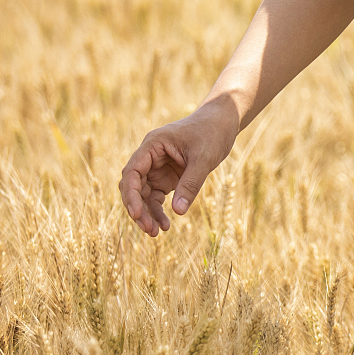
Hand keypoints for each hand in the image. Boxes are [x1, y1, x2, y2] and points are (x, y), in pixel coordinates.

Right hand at [118, 98, 238, 236]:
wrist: (222, 122)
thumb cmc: (212, 133)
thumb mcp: (204, 158)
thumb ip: (191, 184)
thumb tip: (178, 212)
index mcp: (152, 145)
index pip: (132, 172)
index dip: (131, 194)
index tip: (136, 214)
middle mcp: (150, 157)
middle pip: (134, 186)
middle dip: (138, 208)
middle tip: (149, 229)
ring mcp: (157, 167)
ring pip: (144, 195)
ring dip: (147, 213)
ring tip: (157, 232)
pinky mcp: (167, 176)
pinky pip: (156, 196)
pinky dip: (158, 210)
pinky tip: (166, 225)